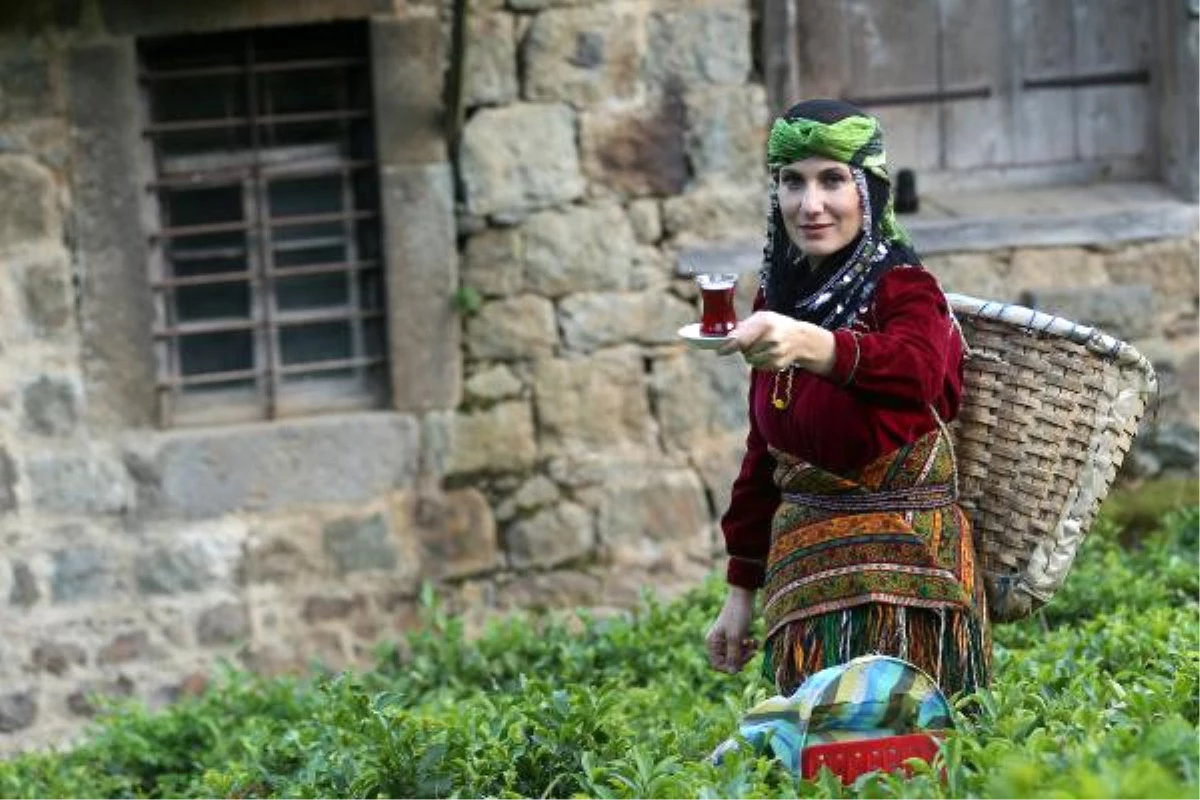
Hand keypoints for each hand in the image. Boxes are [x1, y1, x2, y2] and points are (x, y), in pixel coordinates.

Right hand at [705, 587, 758, 673]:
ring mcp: (726, 639)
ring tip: (754, 644)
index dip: (730, 667)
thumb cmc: (737, 615)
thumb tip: (733, 673)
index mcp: (712, 643)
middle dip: (741, 659)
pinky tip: (754, 641)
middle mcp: (717, 642)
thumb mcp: (736, 637)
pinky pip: (740, 648)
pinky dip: (748, 647)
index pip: (717, 665)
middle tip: (752, 653)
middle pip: (728, 661)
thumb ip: (734, 656)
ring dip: (746, 653)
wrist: (744, 596)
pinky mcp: (734, 636)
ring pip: (736, 656)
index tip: (743, 665)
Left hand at [718, 311, 835, 375]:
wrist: (801, 339)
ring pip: (750, 360)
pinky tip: (768, 353)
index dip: (728, 346)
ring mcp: (775, 353)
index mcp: (765, 323)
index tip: (720, 350)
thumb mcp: (762, 318)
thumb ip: (744, 326)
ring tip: (761, 347)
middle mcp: (771, 339)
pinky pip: (758, 366)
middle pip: (744, 351)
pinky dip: (759, 361)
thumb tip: (726, 338)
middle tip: (752, 341)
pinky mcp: (777, 365)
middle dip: (743, 348)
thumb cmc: (776, 325)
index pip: (741, 339)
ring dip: (751, 355)